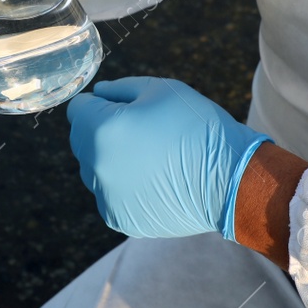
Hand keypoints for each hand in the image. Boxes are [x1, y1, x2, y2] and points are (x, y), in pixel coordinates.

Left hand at [67, 76, 271, 239]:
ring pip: (94, 170)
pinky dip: (124, 186)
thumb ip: (121, 89)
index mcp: (103, 130)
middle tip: (139, 131)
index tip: (122, 108)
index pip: (78, 110)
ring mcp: (107, 197)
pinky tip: (154, 180)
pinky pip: (109, 195)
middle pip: (81, 141)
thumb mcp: (162, 90)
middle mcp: (97, 166)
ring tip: (150, 157)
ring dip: (112, 160)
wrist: (229, 180)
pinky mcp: (120, 218)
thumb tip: (98, 93)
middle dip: (101, 131)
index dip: (98, 104)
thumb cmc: (197, 127)